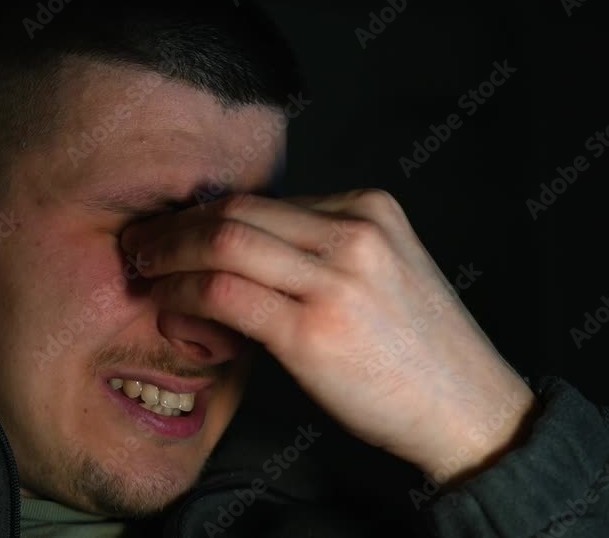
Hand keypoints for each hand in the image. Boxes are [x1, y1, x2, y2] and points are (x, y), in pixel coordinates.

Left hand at [120, 189, 537, 481]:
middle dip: (175, 224)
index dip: (206, 213)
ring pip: (222, 243)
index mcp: (370, 208)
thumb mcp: (380, 272)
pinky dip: (184, 294)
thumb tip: (239, 247)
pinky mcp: (314, 331)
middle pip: (236, 211)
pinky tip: (168, 303)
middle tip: (140, 241)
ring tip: (141, 268)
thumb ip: (320, 250)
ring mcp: (335, 280)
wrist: (468, 409)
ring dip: (167, 253)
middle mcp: (353, 233)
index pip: (264, 199)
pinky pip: (225, 295)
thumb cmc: (417, 349)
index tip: (175, 228)